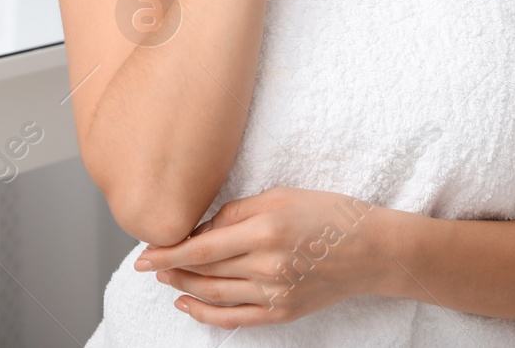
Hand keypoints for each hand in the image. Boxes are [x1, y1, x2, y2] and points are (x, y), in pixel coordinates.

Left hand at [133, 187, 382, 328]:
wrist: (372, 250)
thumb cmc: (329, 213)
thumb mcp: (282, 195)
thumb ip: (237, 211)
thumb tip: (202, 228)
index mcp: (266, 230)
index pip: (202, 247)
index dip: (168, 252)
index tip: (143, 254)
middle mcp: (268, 266)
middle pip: (204, 272)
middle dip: (172, 267)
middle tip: (150, 262)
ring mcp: (275, 294)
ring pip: (214, 295)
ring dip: (184, 286)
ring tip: (166, 276)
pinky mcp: (282, 312)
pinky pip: (234, 319)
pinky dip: (205, 314)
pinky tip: (186, 303)